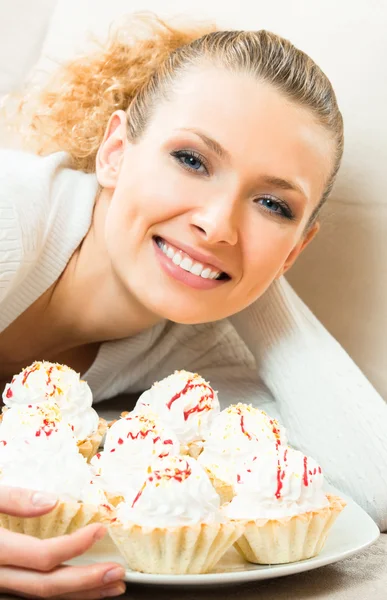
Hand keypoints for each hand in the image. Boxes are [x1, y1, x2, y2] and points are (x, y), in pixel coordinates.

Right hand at [0, 485, 125, 598]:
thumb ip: (14, 499)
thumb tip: (51, 501)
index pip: (42, 556)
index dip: (74, 545)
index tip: (100, 530)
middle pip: (46, 585)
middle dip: (86, 581)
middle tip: (117, 572)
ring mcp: (1, 583)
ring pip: (41, 595)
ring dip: (80, 592)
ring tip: (111, 586)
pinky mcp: (5, 582)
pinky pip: (34, 592)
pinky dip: (63, 592)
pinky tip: (84, 586)